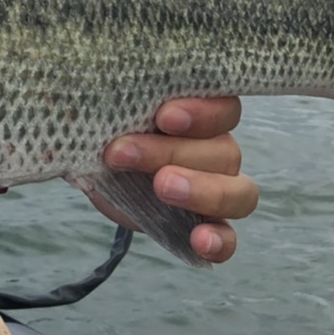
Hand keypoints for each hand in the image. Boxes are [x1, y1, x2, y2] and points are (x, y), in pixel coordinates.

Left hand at [97, 97, 258, 263]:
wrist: (97, 166)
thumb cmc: (113, 128)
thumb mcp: (113, 112)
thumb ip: (119, 102)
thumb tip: (95, 92)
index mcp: (204, 112)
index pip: (226, 108)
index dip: (202, 112)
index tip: (163, 117)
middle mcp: (219, 149)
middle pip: (224, 151)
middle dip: (172, 152)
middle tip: (126, 153)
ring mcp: (220, 189)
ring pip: (238, 192)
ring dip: (201, 191)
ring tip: (160, 188)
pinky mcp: (206, 226)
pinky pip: (229, 238)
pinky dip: (218, 241)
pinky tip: (199, 241)